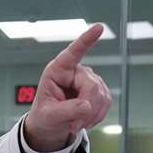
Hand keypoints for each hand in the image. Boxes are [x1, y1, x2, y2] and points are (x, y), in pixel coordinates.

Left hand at [23, 23, 113, 151]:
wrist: (52, 123)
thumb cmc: (45, 114)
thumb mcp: (48, 115)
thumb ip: (65, 111)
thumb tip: (86, 106)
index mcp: (58, 70)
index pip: (73, 53)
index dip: (86, 40)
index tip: (99, 27)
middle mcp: (76, 71)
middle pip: (92, 87)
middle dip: (86, 110)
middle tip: (74, 125)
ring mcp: (90, 79)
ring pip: (102, 97)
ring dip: (91, 116)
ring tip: (75, 123)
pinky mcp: (100, 90)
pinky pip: (106, 103)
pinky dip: (97, 116)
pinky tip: (85, 119)